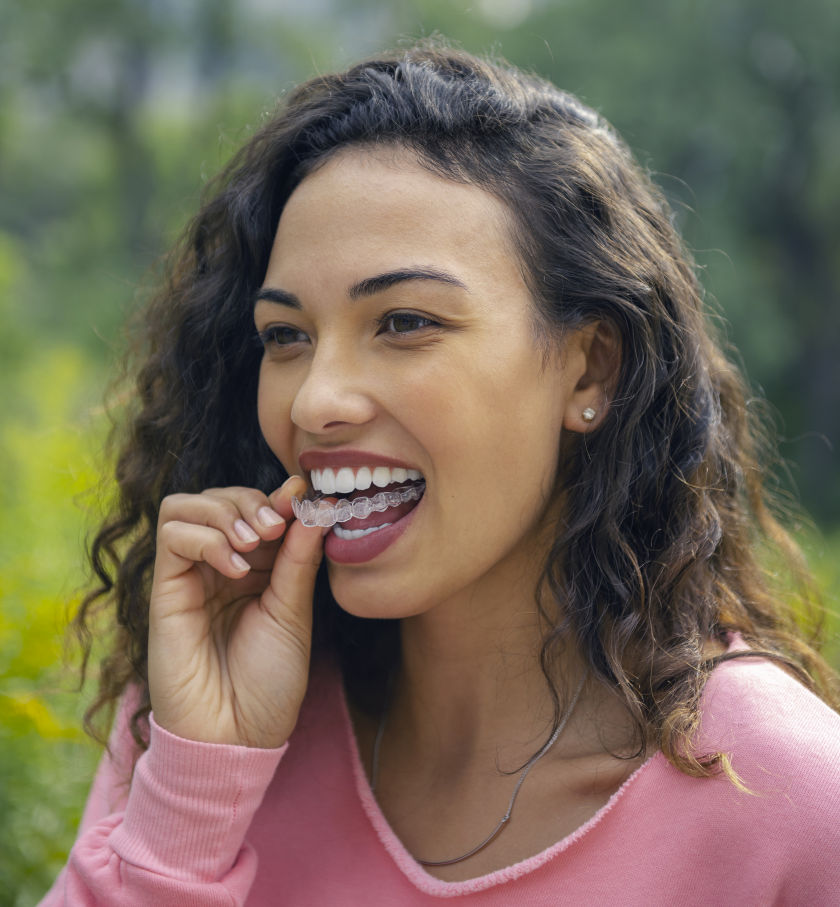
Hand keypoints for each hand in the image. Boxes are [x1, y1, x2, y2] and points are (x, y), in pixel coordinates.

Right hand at [147, 475, 323, 747]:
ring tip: (253, 544)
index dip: (279, 497)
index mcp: (258, 569)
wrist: (236, 736)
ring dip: (225, 512)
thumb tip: (316, 505)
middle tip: (275, 527)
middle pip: (221, 497)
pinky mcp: (165, 590)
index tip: (303, 494)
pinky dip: (205, 538)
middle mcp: (222, 566)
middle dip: (251, 501)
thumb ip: (298, 557)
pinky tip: (232, 569)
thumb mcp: (293, 611)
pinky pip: (172, 535)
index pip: (259, 509)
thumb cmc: (269, 681)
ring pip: (187, 506)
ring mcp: (191, 576)